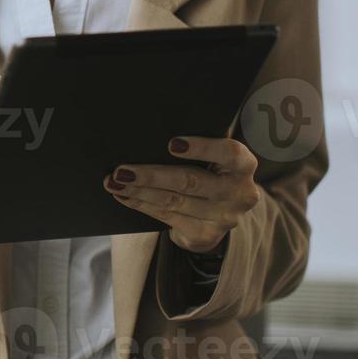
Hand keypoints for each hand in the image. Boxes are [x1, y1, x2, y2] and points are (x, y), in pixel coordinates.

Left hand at [104, 136, 260, 254]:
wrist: (217, 213)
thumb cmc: (209, 169)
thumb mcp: (213, 155)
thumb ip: (199, 138)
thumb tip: (157, 123)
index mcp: (243, 165)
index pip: (229, 153)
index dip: (202, 147)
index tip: (171, 144)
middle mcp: (239, 193)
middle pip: (191, 181)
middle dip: (152, 175)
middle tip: (122, 170)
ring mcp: (224, 218)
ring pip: (174, 201)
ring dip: (139, 192)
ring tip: (114, 182)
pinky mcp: (205, 235)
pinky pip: (167, 217)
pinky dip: (141, 205)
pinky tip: (124, 196)